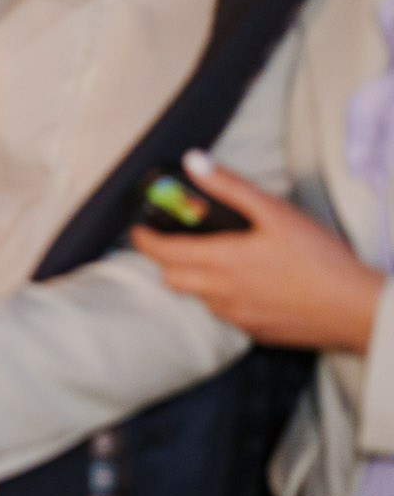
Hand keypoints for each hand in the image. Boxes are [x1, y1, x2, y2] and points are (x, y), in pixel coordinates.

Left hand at [131, 150, 383, 354]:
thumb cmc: (321, 258)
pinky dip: (222, 297)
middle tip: (175, 241)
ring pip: (198, 298)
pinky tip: (247, 284)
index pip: (162, 253)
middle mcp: (220, 294)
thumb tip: (195, 162)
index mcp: (220, 262)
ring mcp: (237, 317)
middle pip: (172, 278)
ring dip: (195, 279)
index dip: (144, 240)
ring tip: (214, 259)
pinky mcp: (256, 333)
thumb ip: (231, 187)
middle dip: (165, 259)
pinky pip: (225, 314)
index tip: (138, 229)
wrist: (357, 309)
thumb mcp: (276, 213)